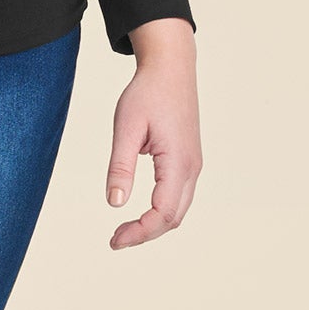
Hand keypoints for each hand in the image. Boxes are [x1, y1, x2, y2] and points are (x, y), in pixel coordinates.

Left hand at [104, 18, 200, 248]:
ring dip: (154, 225)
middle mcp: (191, 167)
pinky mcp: (189, 160)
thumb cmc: (147, 93)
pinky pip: (179, 197)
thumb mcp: (126, 128)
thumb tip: (115, 203)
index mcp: (177, 162)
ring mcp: (193, 165)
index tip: (115, 240)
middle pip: (173, 218)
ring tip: (124, 230)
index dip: (139, 232)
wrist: (171, 68)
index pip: (162, 213)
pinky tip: (140, 212)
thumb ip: (120, 167)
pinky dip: (161, 212)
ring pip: (178, 210)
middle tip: (115, 240)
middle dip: (145, 234)